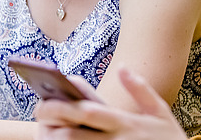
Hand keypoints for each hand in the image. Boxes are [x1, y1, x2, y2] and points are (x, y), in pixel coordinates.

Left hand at [35, 68, 187, 139]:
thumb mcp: (161, 113)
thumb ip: (141, 89)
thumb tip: (123, 68)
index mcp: (126, 123)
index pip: (91, 113)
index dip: (65, 107)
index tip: (46, 101)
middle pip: (75, 136)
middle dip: (53, 127)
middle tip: (39, 118)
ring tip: (46, 132)